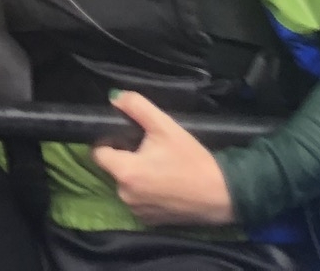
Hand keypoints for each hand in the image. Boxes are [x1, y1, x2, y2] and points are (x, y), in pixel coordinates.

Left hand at [91, 91, 234, 226]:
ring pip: (126, 185)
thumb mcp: (164, 125)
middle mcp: (125, 195)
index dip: (108, 141)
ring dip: (136, 175)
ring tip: (159, 166)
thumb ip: (136, 107)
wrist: (221, 194)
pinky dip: (146, 191)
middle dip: (125, 157)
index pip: (98, 153)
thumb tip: (115, 96)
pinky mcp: (151, 222)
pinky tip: (165, 183)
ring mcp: (138, 211)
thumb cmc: (191, 159)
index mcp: (125, 172)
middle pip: (113, 169)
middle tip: (148, 149)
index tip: (125, 137)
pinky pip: (139, 200)